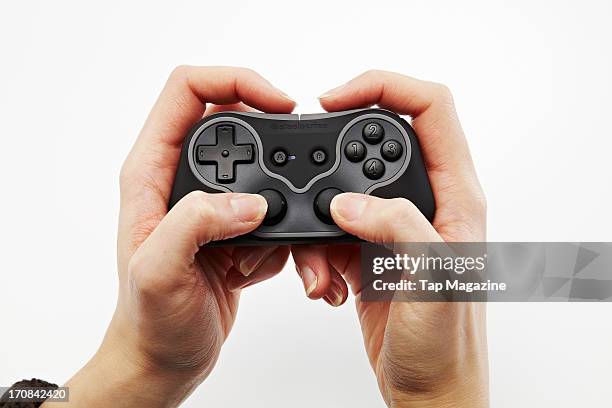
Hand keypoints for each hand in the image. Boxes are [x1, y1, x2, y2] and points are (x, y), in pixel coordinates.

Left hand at [45, 66, 295, 406]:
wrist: (164, 361)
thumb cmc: (147, 322)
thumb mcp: (158, 272)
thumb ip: (197, 222)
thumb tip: (251, 201)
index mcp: (152, 173)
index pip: (189, 91)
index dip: (236, 81)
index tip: (278, 103)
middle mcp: (182, 182)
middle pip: (239, 127)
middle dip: (276, 147)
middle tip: (297, 172)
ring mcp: (213, 207)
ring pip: (266, 177)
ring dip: (286, 210)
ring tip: (268, 253)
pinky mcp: (236, 232)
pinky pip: (277, 217)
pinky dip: (286, 242)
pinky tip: (263, 270)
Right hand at [292, 71, 487, 406]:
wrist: (429, 389)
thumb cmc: (448, 346)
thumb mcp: (435, 280)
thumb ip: (396, 226)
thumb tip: (349, 202)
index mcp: (456, 196)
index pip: (430, 109)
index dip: (384, 88)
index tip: (337, 99)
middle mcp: (426, 204)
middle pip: (376, 143)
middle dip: (336, 157)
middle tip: (308, 175)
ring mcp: (395, 227)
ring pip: (345, 192)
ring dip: (318, 223)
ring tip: (321, 269)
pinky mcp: (369, 251)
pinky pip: (330, 230)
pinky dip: (314, 252)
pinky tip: (325, 284)